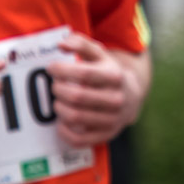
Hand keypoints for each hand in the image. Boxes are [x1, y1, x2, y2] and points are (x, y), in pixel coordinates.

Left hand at [49, 33, 137, 147]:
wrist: (133, 96)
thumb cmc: (109, 72)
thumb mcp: (100, 54)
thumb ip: (80, 44)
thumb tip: (61, 44)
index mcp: (116, 77)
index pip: (84, 74)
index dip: (62, 70)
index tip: (51, 68)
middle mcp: (117, 99)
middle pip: (77, 97)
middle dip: (58, 90)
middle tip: (54, 86)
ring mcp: (113, 119)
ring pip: (76, 118)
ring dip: (59, 109)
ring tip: (57, 102)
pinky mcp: (107, 135)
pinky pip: (79, 140)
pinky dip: (64, 132)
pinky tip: (60, 122)